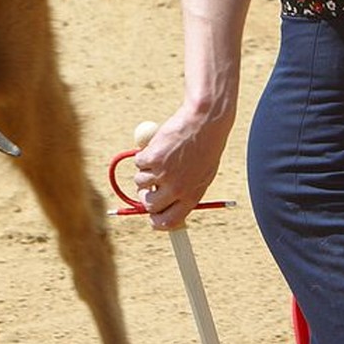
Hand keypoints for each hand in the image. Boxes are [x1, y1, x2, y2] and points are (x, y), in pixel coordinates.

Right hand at [132, 105, 230, 230]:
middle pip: (149, 205)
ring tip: (160, 157)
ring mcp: (163, 174)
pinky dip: (143, 154)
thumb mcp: (202, 174)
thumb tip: (163, 204)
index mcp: (191, 196)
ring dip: (144, 171)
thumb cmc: (206, 146)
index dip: (156, 222)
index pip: (169, 222)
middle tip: (147, 184)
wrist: (205, 121)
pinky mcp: (153, 158)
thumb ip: (184, 190)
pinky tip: (160, 145)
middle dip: (144, 196)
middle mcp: (177, 189)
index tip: (151, 216)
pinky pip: (138, 163)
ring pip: (139, 182)